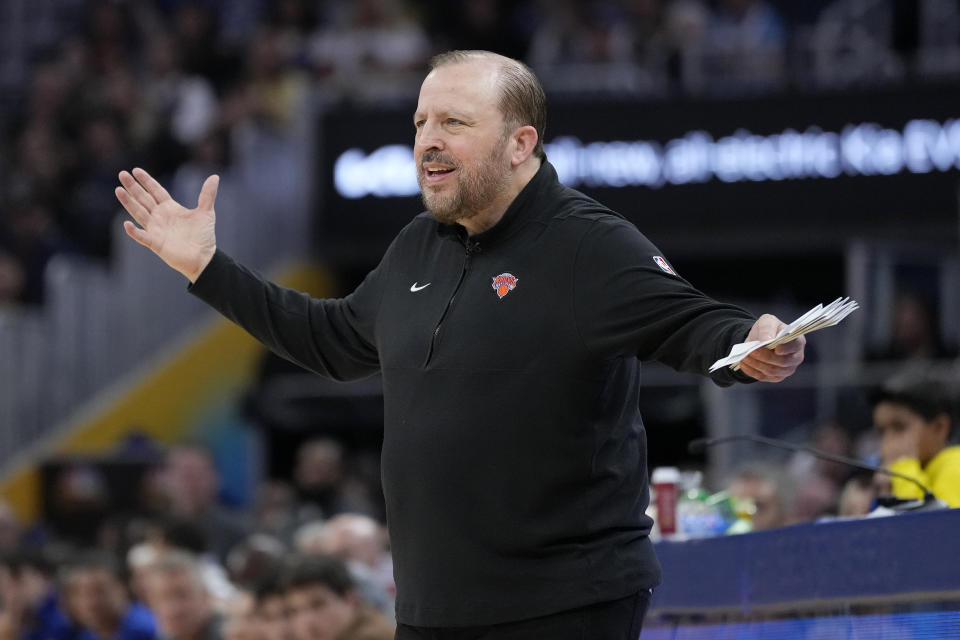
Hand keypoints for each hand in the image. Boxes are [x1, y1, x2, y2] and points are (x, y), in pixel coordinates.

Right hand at [116, 168, 218, 282]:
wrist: (204, 257)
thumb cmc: (204, 235)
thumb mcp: (206, 212)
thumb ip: (207, 195)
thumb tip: (215, 177)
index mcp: (170, 208)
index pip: (155, 191)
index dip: (146, 181)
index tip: (135, 170)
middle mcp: (160, 216)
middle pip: (143, 199)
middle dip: (133, 187)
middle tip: (122, 174)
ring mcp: (156, 229)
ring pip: (138, 213)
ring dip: (128, 202)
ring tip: (118, 190)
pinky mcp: (155, 243)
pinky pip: (142, 236)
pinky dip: (134, 231)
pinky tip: (127, 223)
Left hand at [738, 313, 805, 381]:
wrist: (759, 340)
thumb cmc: (767, 329)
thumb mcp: (767, 321)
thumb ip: (767, 328)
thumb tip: (766, 340)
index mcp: (797, 341)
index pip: (795, 346)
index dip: (786, 349)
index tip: (776, 349)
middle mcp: (795, 357)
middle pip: (783, 362)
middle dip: (765, 356)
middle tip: (752, 351)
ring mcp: (787, 369)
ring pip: (772, 371)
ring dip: (756, 364)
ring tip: (745, 356)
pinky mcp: (776, 377)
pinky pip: (763, 377)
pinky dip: (752, 370)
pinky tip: (744, 363)